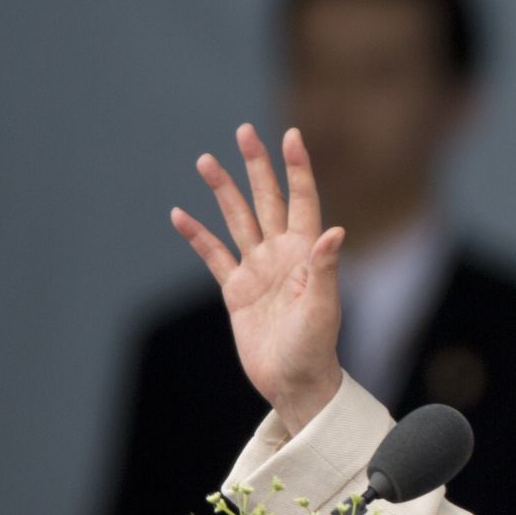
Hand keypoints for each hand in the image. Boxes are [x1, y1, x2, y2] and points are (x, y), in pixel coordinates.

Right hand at [171, 124, 345, 434]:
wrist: (294, 382)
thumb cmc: (316, 348)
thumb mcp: (323, 308)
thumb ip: (325, 268)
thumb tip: (335, 231)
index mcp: (306, 253)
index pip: (302, 200)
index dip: (296, 168)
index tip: (290, 135)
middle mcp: (282, 254)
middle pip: (267, 199)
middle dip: (255, 166)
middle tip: (243, 131)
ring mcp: (257, 270)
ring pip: (238, 220)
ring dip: (223, 191)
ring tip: (205, 161)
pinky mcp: (237, 290)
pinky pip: (213, 256)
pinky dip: (197, 236)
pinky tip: (180, 215)